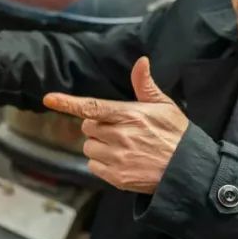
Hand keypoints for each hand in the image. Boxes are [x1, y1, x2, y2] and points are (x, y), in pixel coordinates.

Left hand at [43, 57, 188, 193]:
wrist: (188, 171)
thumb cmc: (176, 135)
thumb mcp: (164, 107)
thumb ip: (145, 85)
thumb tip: (141, 61)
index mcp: (130, 115)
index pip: (92, 107)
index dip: (68, 103)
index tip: (49, 99)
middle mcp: (121, 136)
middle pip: (87, 127)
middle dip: (98, 127)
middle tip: (120, 131)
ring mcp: (118, 157)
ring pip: (89, 147)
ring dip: (99, 146)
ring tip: (124, 148)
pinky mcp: (116, 177)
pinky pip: (93, 166)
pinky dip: (102, 164)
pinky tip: (122, 162)